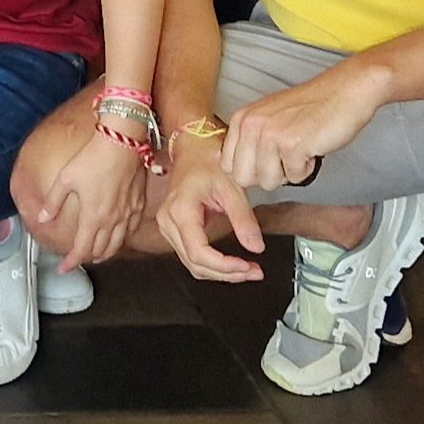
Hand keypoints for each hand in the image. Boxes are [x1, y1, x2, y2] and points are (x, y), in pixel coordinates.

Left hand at [35, 124, 151, 272]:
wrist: (122, 142)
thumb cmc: (94, 158)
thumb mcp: (65, 179)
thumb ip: (53, 202)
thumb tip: (42, 218)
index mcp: (92, 217)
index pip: (81, 250)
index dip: (71, 262)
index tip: (63, 268)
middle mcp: (112, 221)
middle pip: (100, 251)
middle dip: (87, 258)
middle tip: (77, 258)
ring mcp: (128, 214)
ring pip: (117, 244)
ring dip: (105, 253)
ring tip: (96, 254)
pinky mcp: (138, 205)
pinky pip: (130, 231)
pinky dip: (122, 239)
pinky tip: (118, 236)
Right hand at [157, 149, 266, 282]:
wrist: (193, 149)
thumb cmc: (208, 162)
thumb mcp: (232, 187)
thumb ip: (244, 220)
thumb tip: (255, 247)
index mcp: (181, 210)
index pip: (198, 252)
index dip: (224, 266)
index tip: (247, 267)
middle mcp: (168, 221)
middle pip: (195, 263)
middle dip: (226, 273)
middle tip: (254, 272)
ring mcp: (168, 226)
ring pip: (192, 264)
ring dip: (220, 273)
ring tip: (247, 269)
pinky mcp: (174, 229)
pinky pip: (191, 256)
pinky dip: (212, 265)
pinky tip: (232, 263)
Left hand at [221, 62, 388, 195]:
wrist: (343, 92)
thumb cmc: (309, 108)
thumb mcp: (267, 118)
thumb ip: (247, 139)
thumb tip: (234, 169)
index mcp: (240, 118)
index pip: (227, 165)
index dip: (250, 169)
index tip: (269, 158)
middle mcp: (250, 125)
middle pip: (243, 178)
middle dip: (266, 176)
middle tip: (284, 157)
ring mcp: (269, 134)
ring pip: (267, 182)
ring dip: (287, 172)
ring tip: (299, 150)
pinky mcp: (292, 145)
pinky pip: (294, 177)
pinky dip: (306, 168)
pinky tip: (312, 148)